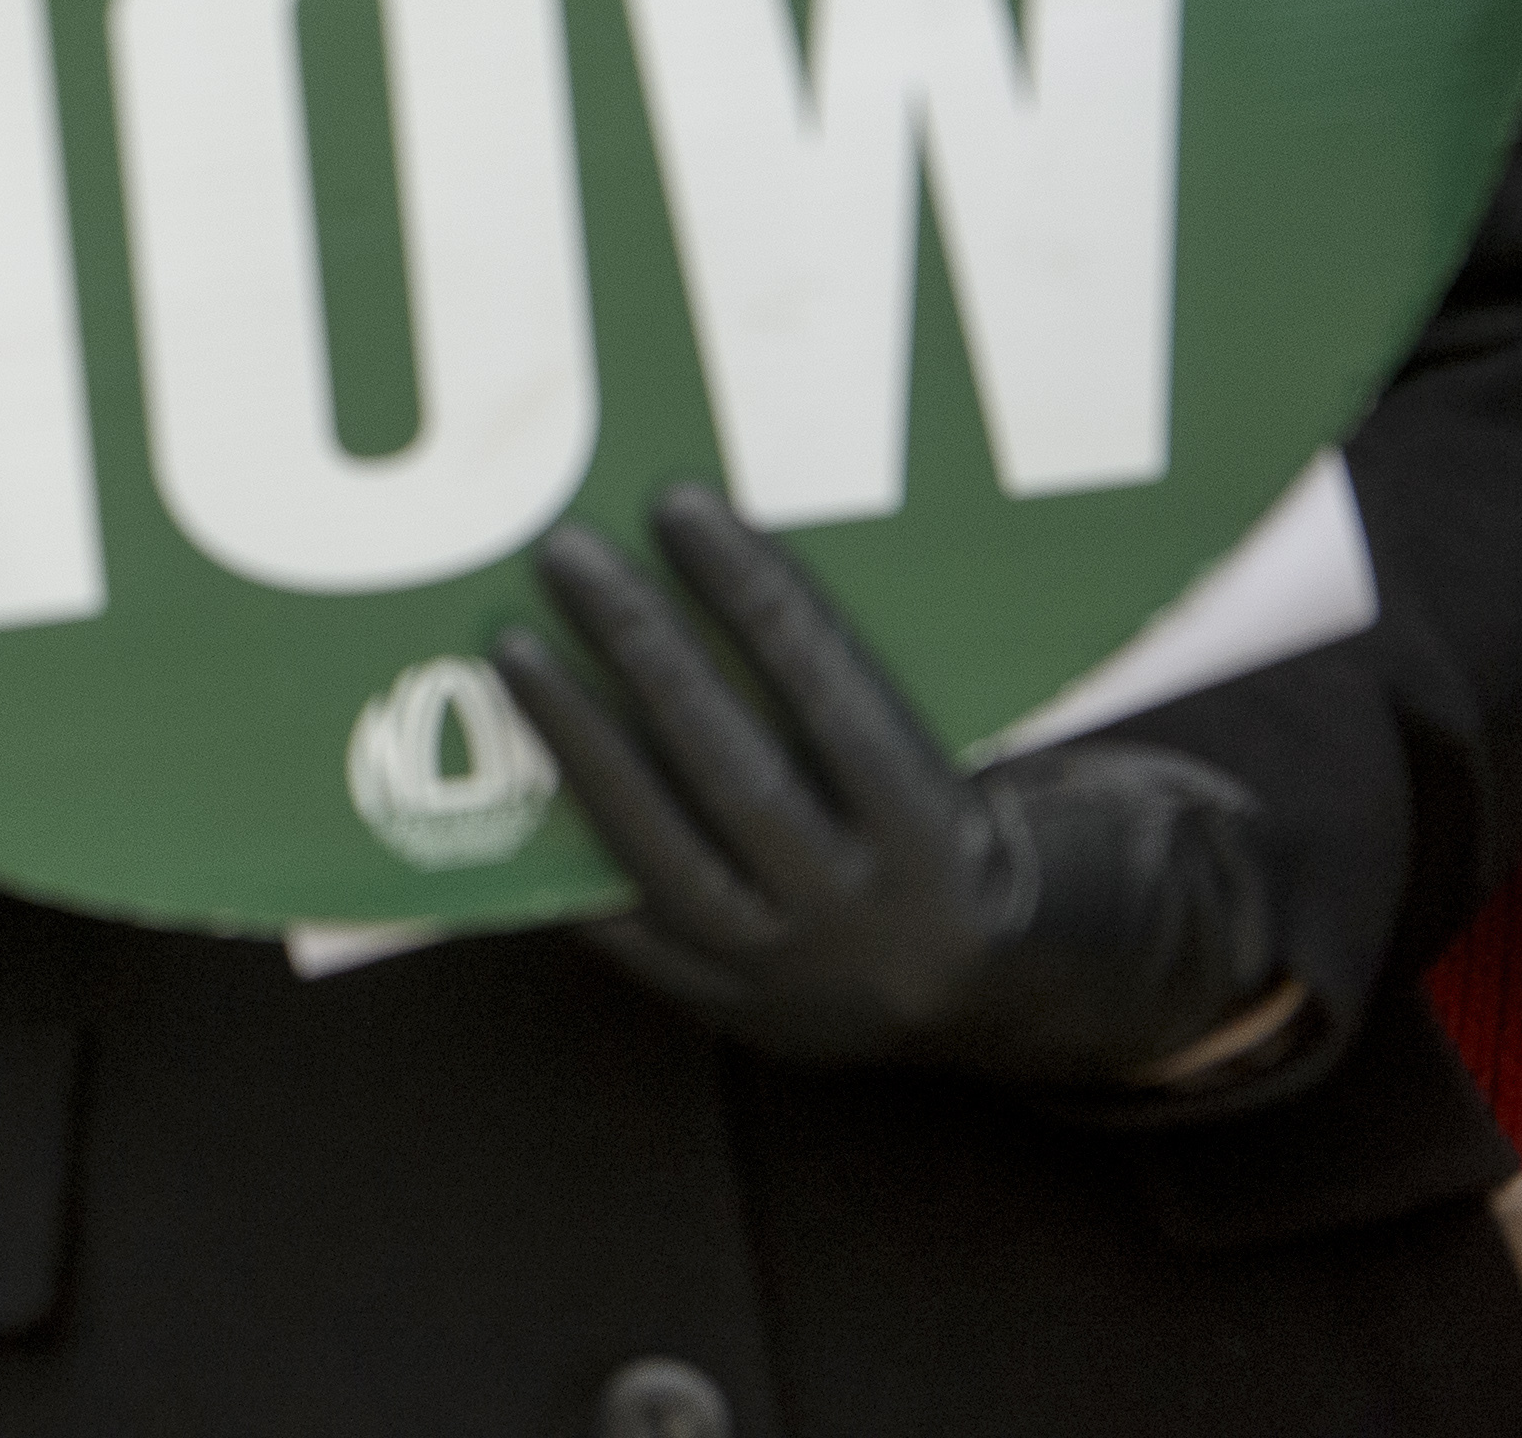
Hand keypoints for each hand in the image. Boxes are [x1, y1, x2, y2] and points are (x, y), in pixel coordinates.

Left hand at [493, 485, 1297, 1090]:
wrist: (1011, 1002)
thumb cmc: (977, 837)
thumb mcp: (966, 769)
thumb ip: (867, 702)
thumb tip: (728, 568)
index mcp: (949, 846)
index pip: (838, 700)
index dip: (756, 600)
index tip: (682, 506)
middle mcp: (870, 922)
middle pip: (735, 768)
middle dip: (644, 653)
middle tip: (567, 553)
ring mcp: (794, 982)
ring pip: (664, 849)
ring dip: (580, 741)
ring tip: (514, 645)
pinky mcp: (734, 1016)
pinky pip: (632, 932)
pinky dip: (570, 851)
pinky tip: (510, 773)